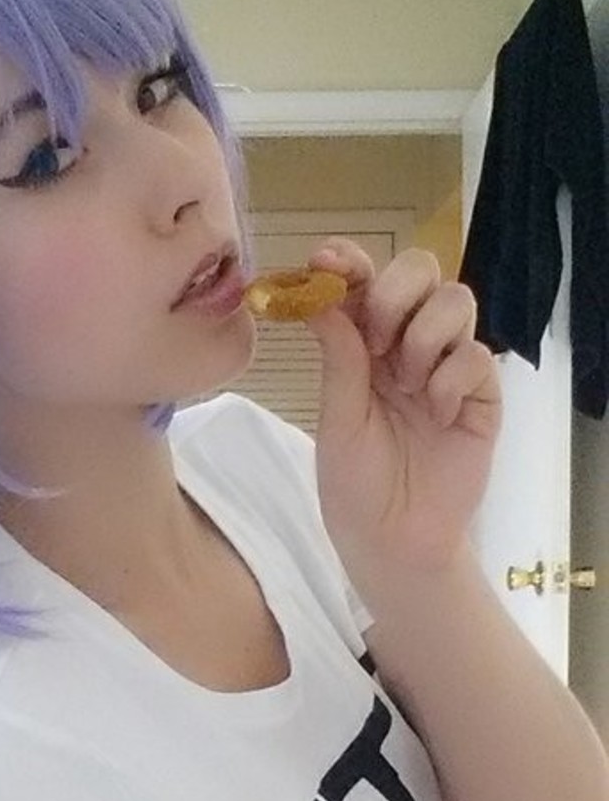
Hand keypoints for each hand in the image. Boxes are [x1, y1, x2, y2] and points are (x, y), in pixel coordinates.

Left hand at [304, 239, 501, 587]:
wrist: (390, 539)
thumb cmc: (354, 482)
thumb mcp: (335, 415)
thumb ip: (338, 353)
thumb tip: (319, 292)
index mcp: (364, 344)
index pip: (366, 280)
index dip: (350, 261)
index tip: (326, 261)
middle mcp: (408, 344)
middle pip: (421, 271)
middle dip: (395, 293)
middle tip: (378, 340)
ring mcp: (448, 366)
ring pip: (456, 300)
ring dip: (423, 336)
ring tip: (406, 386)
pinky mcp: (481, 395)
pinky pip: (475, 356)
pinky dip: (449, 380)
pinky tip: (434, 416)